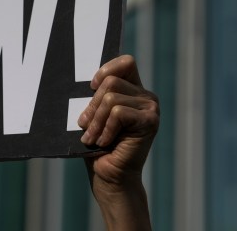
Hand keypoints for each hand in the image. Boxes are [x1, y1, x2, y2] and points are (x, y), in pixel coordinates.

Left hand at [77, 55, 158, 228]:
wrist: (109, 175)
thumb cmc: (98, 145)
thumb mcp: (94, 114)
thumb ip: (96, 95)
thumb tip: (86, 81)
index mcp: (134, 90)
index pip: (125, 62)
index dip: (106, 69)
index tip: (91, 86)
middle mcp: (146, 96)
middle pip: (111, 81)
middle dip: (92, 105)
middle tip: (85, 126)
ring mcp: (151, 108)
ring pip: (111, 98)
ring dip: (96, 121)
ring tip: (93, 138)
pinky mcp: (151, 121)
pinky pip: (118, 113)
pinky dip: (106, 129)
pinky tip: (105, 142)